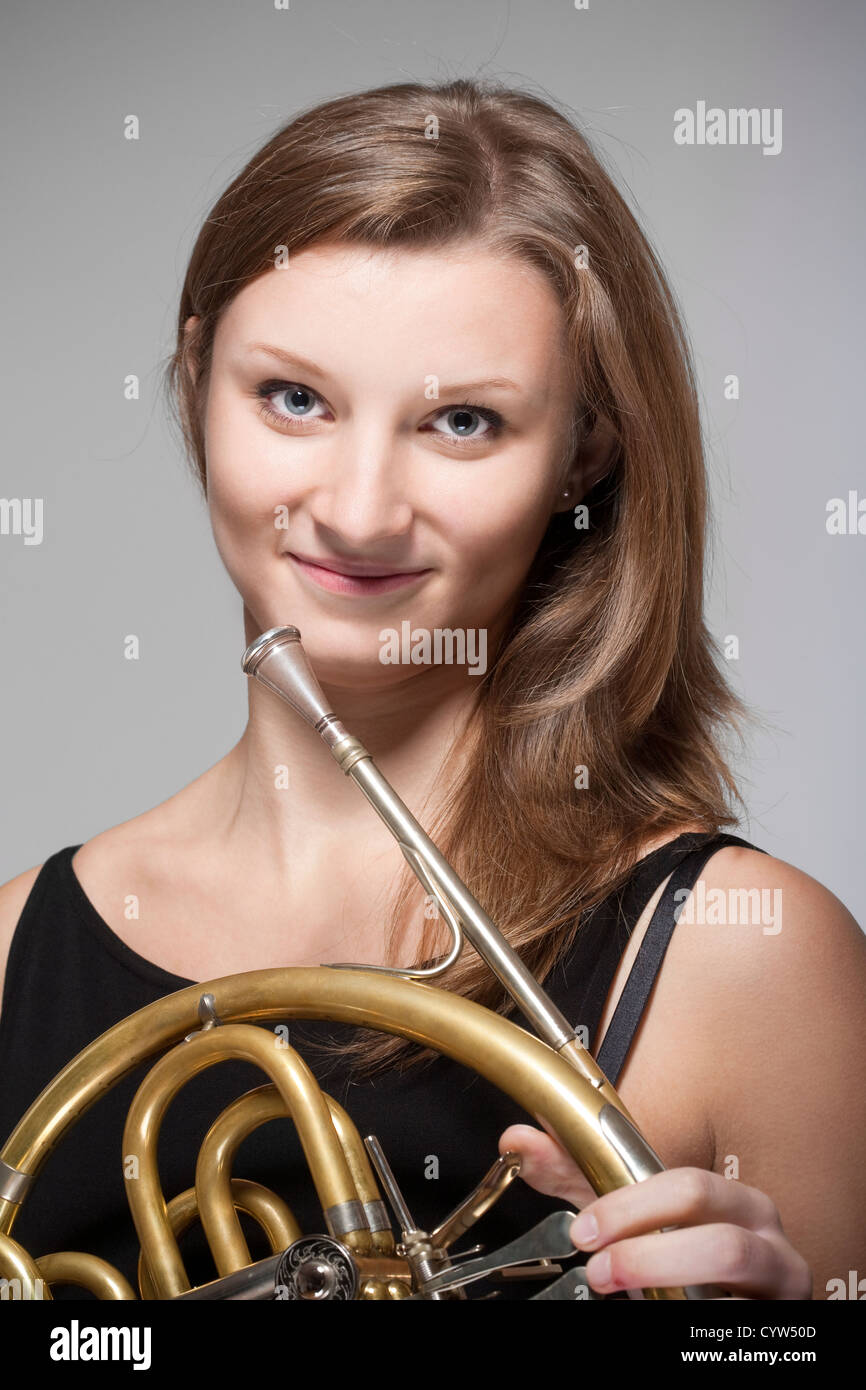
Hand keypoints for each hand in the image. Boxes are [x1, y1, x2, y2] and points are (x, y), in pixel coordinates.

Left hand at [498, 1124, 812, 1298]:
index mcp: (734, 1201)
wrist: (733, 1303)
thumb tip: (520, 1142)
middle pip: (714, 1227)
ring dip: (666, 1276)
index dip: (630, 1207)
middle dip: (648, 1249)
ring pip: (732, 1264)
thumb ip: (579, 1181)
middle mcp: (765, 1236)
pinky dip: (697, 1318)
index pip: (686, 1185)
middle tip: (600, 1266)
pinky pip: (737, 1320)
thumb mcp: (633, 1219)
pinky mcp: (777, 1323)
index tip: (584, 1229)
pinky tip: (664, 1312)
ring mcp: (778, 1280)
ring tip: (620, 1291)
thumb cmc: (685, 1258)